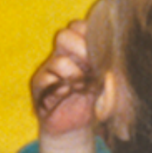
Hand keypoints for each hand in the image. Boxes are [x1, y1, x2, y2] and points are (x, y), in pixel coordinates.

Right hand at [30, 22, 98, 152]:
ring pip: (60, 61)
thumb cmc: (92, 100)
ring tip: (83, 87)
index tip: (101, 52)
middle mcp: (61, 55)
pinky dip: (62, 88)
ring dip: (76, 75)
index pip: (79, 26)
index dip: (89, 34)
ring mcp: (48, 69)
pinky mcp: (39, 86)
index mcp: (77, 48)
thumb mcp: (105, 82)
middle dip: (82, 50)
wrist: (73, 126)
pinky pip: (47, 80)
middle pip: (65, 35)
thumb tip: (112, 69)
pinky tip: (70, 93)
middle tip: (92, 67)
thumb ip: (109, 71)